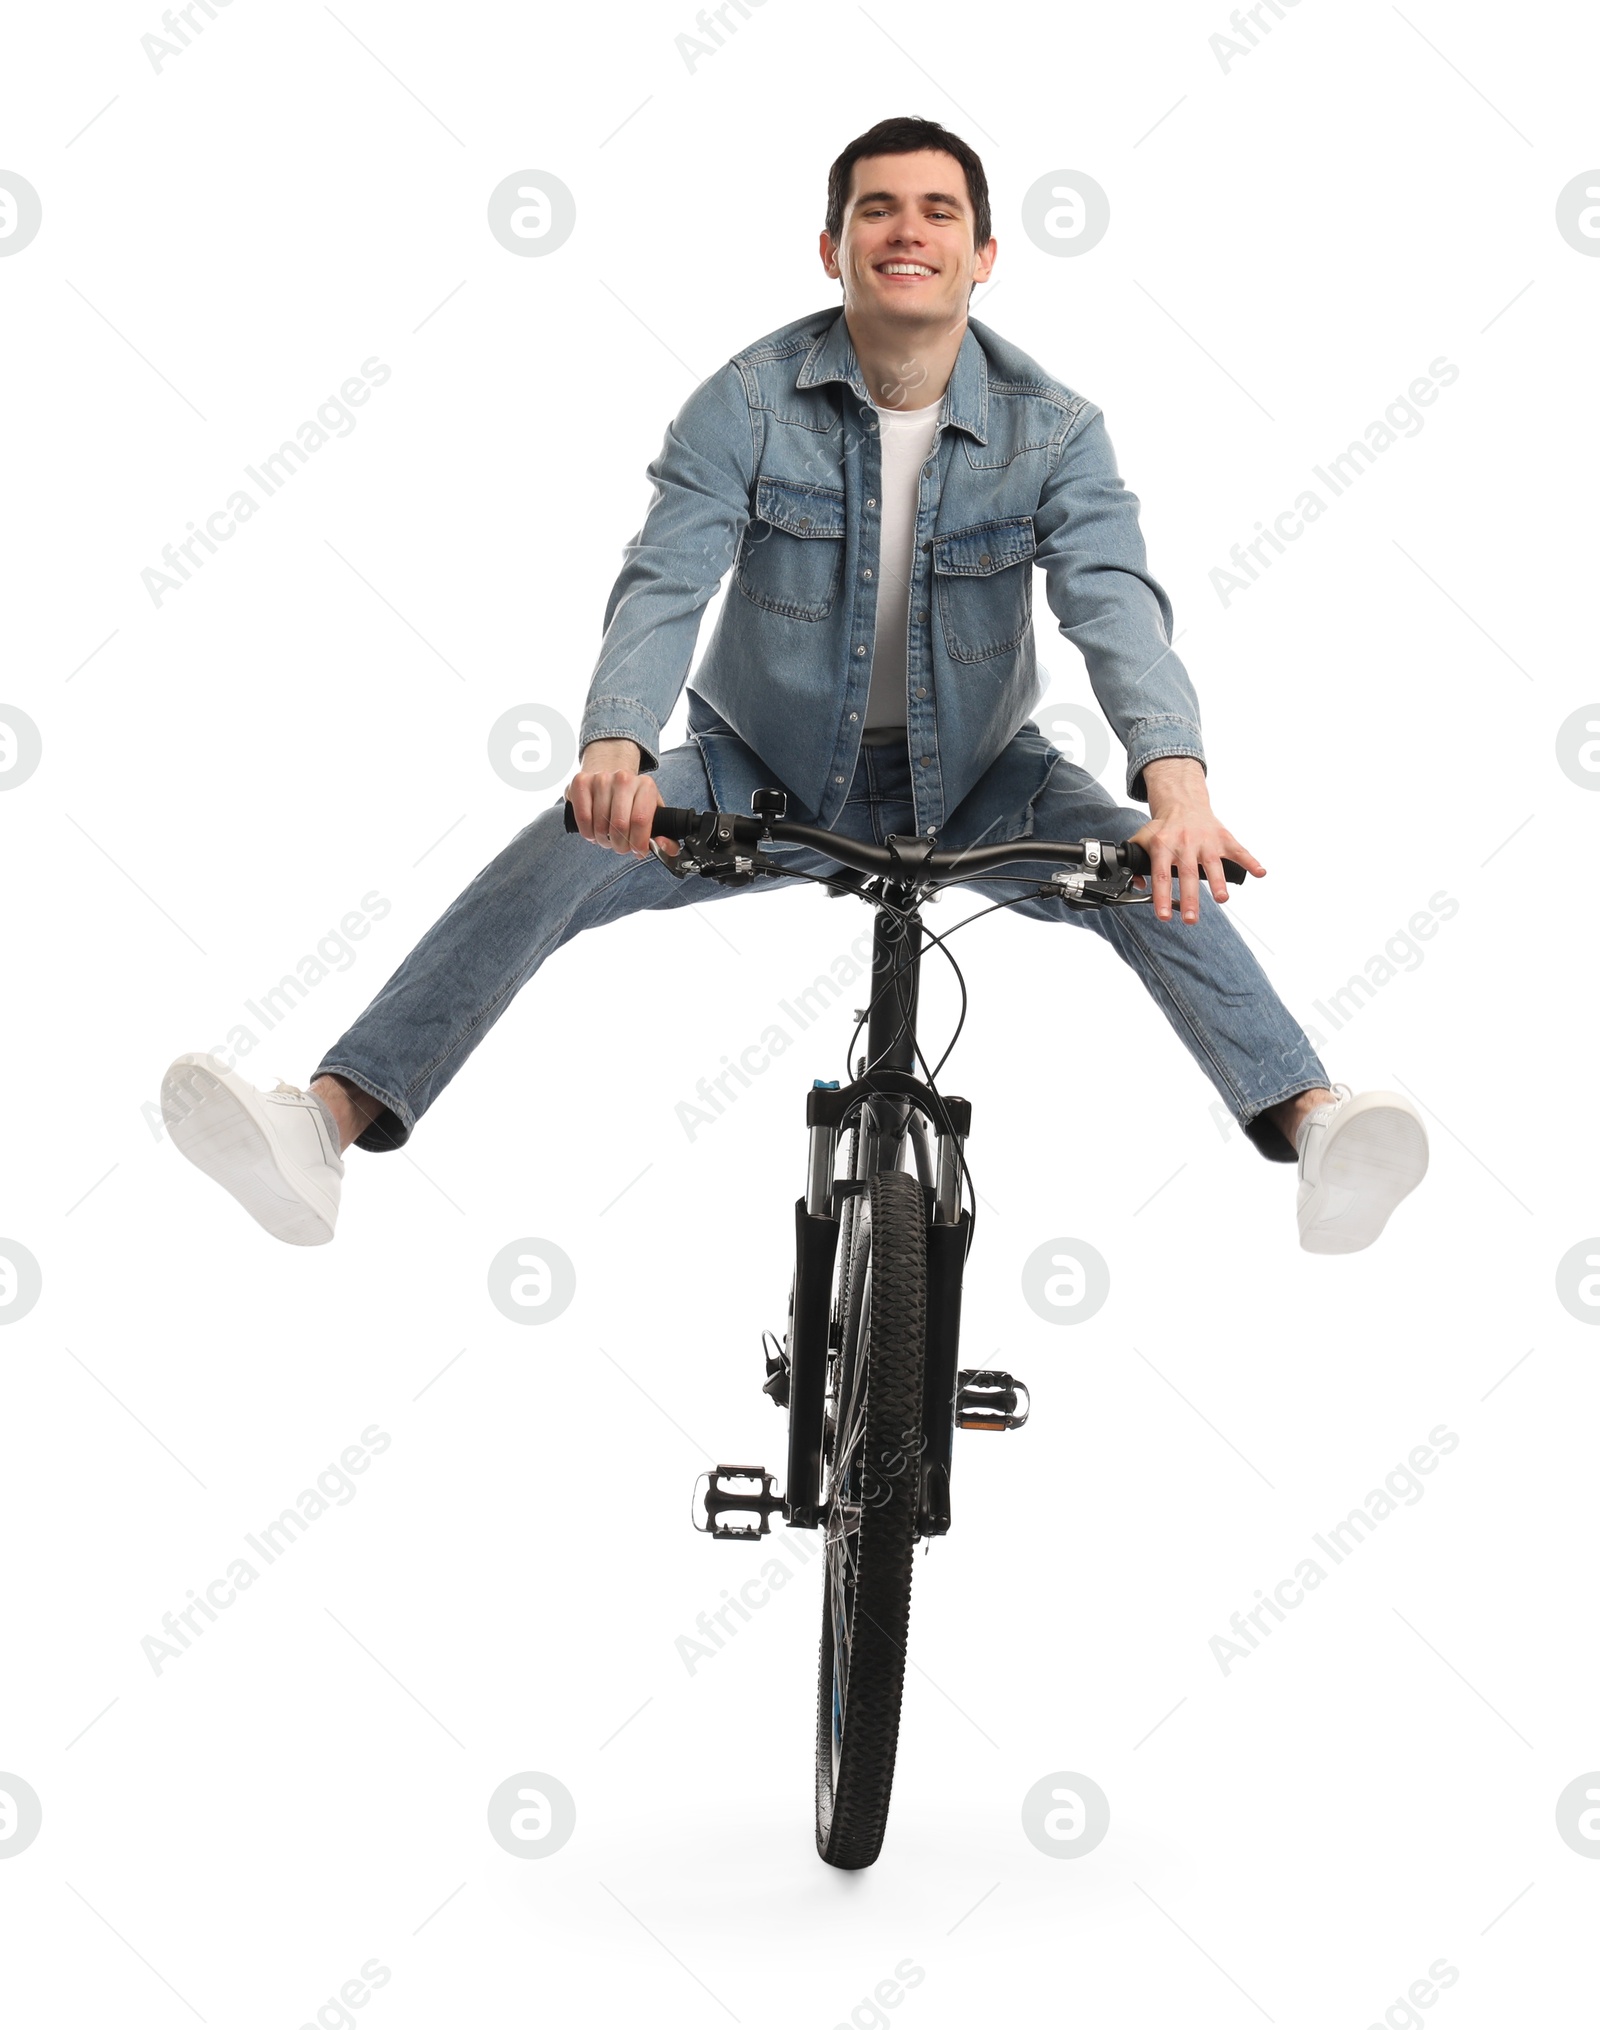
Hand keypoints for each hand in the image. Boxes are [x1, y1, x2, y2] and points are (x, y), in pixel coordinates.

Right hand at [567, 740, 673, 857]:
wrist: (612, 779)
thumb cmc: (633, 803)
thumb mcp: (654, 816)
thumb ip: (665, 837)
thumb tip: (662, 846)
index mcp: (646, 786)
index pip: (641, 820)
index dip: (638, 843)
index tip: (637, 851)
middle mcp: (624, 778)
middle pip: (619, 825)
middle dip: (620, 845)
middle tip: (621, 846)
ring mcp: (601, 778)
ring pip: (600, 825)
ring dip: (603, 840)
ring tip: (607, 838)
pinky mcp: (581, 782)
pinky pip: (583, 817)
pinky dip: (588, 832)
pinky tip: (593, 832)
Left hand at [1129, 757, 1264, 924]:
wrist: (1183, 802)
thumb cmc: (1164, 828)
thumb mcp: (1142, 840)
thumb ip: (1134, 861)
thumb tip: (1135, 885)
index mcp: (1163, 846)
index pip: (1162, 875)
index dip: (1162, 896)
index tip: (1163, 916)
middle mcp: (1185, 843)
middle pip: (1188, 874)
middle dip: (1190, 898)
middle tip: (1190, 919)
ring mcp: (1206, 841)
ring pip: (1213, 863)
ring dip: (1219, 882)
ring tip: (1222, 899)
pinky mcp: (1223, 837)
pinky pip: (1239, 850)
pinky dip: (1251, 861)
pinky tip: (1260, 873)